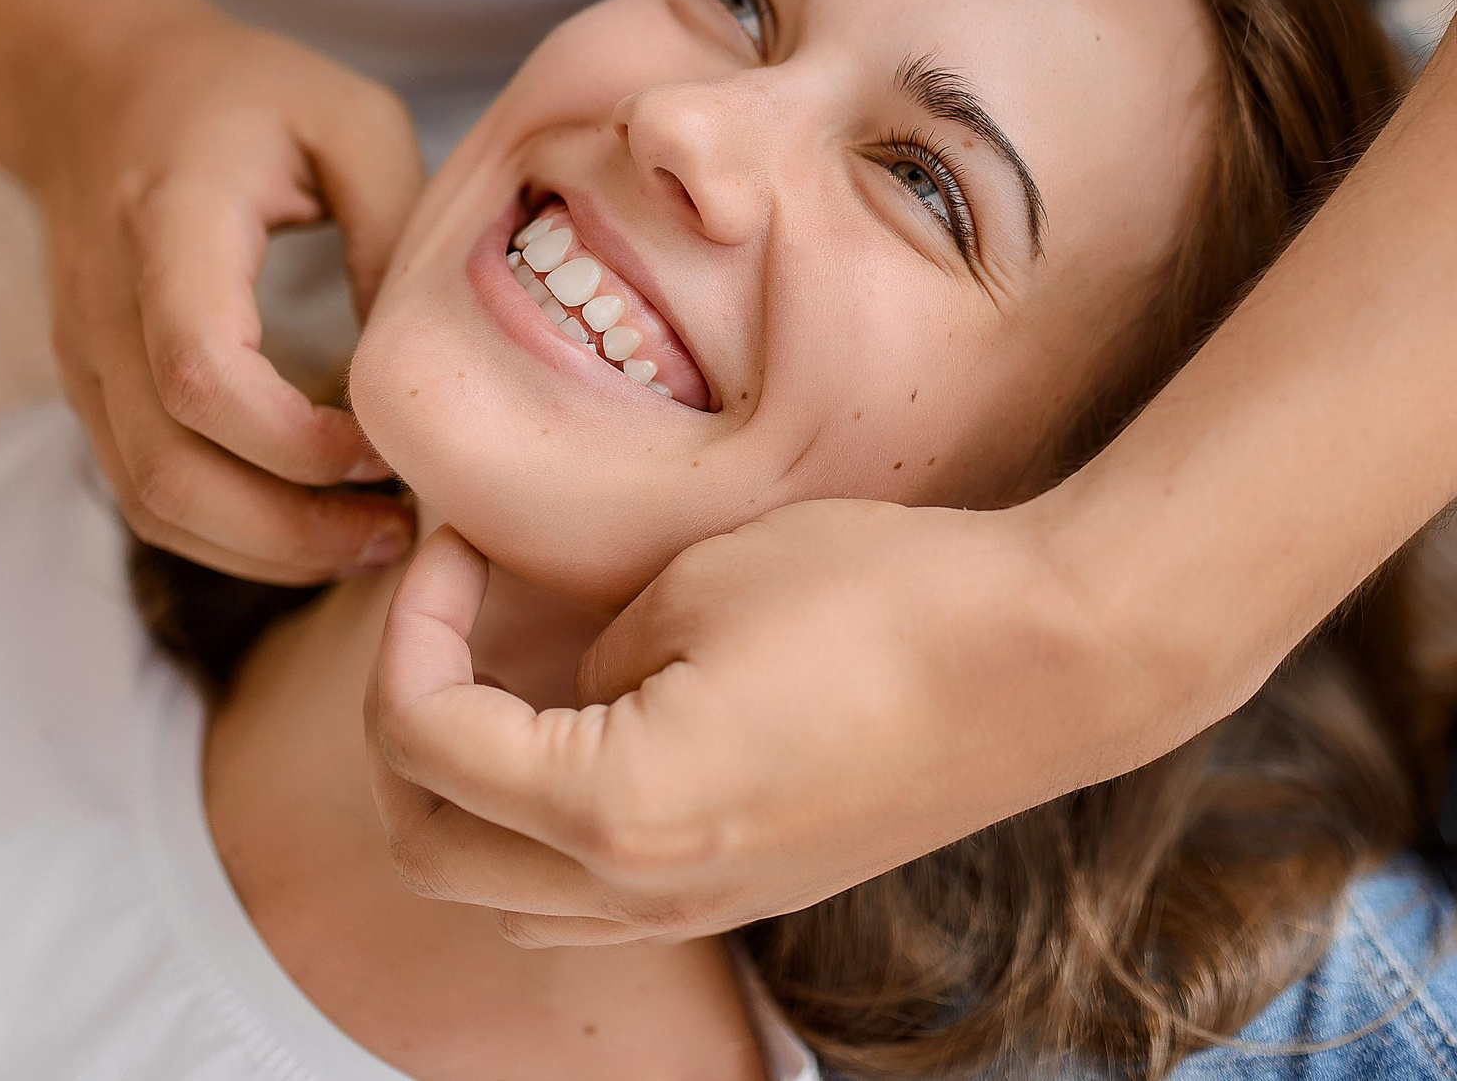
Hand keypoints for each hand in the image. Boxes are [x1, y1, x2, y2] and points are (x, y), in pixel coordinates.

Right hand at [28, 5, 424, 582]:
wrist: (97, 83)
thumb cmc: (242, 93)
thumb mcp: (350, 116)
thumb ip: (395, 224)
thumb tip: (421, 357)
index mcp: (171, 226)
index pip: (200, 371)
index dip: (293, 440)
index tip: (384, 450)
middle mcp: (105, 305)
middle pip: (166, 468)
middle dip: (287, 528)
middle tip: (398, 533)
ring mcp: (85, 356)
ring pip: (149, 499)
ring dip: (260, 547)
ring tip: (368, 541)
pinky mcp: (92, 388)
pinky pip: (143, 490)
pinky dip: (225, 532)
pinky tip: (311, 523)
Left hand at [364, 500, 1227, 944]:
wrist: (1048, 659)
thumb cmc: (885, 597)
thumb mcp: (697, 582)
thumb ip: (587, 651)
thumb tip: (560, 682)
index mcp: (613, 812)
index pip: (424, 742)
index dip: (410, 626)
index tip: (451, 546)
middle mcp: (645, 894)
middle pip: (433, 852)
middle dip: (408, 728)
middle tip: (443, 620)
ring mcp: (706, 909)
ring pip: (507, 901)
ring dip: (469, 800)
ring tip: (503, 682)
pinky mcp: (756, 892)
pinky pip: (595, 901)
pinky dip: (547, 834)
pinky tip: (588, 732)